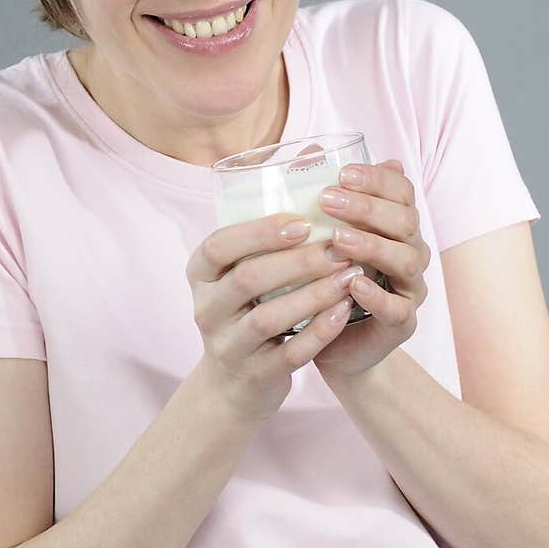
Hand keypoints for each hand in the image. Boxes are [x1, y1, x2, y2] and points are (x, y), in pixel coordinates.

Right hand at [186, 210, 368, 423]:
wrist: (234, 384)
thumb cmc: (247, 311)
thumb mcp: (238, 274)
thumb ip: (264, 236)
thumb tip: (310, 163)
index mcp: (200, 275)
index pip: (217, 247)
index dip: (258, 233)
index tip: (302, 222)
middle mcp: (207, 309)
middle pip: (247, 279)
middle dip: (297, 261)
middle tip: (339, 248)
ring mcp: (228, 346)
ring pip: (268, 318)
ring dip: (313, 294)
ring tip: (348, 276)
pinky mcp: (254, 375)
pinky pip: (290, 353)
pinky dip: (319, 331)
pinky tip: (344, 310)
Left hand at [310, 159, 430, 382]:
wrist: (333, 345)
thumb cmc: (324, 281)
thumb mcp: (316, 238)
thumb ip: (318, 198)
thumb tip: (308, 151)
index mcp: (394, 225)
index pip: (400, 191)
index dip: (376, 179)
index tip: (342, 173)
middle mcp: (409, 251)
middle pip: (405, 220)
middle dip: (367, 207)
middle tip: (328, 199)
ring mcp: (409, 288)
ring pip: (406, 259)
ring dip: (372, 245)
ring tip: (338, 238)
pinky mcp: (402, 324)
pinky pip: (399, 308)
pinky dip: (378, 295)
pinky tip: (354, 283)